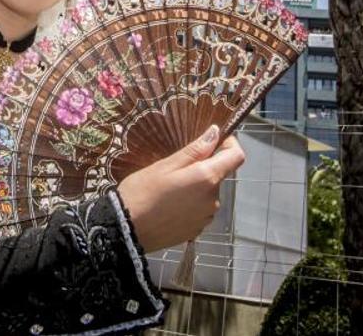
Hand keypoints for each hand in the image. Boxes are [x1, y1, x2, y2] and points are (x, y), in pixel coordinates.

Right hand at [116, 125, 244, 251]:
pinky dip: (189, 204)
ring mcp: (206, 217)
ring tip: (168, 191)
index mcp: (207, 178)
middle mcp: (213, 199)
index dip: (229, 145)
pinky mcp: (196, 230)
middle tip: (174, 170)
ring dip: (195, 188)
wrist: (125, 230)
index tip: (213, 142)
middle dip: (202, 168)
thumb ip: (195, 150)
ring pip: (207, 193)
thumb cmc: (142, 192)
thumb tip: (216, 133)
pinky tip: (168, 206)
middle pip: (218, 175)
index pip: (236, 157)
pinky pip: (199, 210)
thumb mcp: (166, 165)